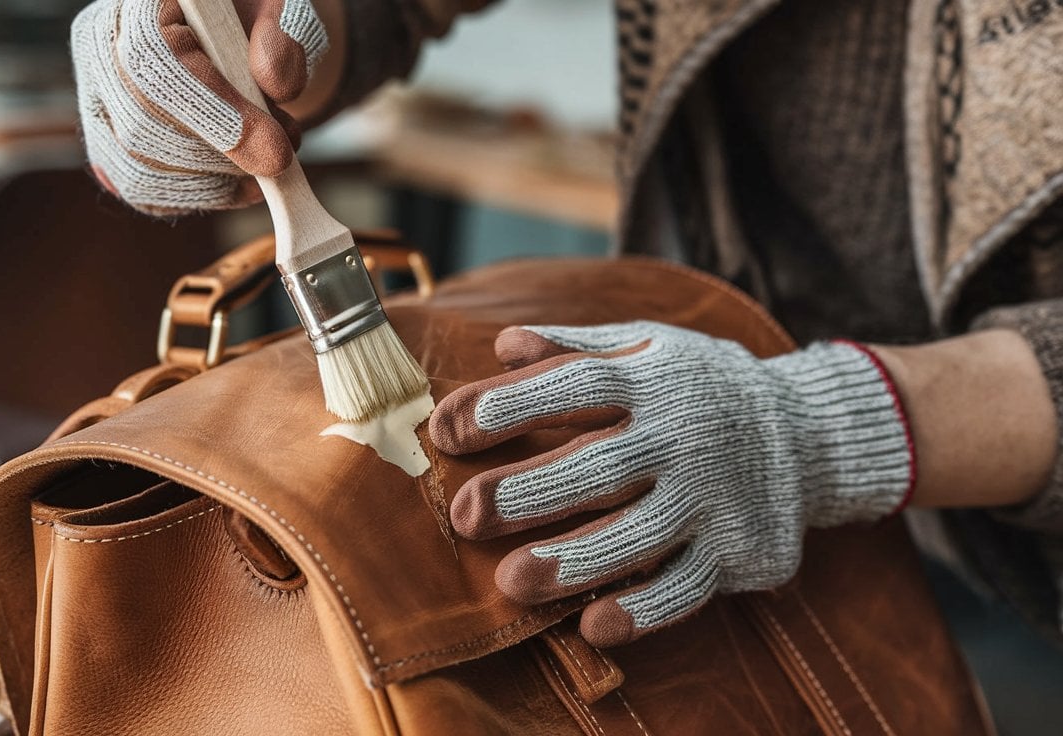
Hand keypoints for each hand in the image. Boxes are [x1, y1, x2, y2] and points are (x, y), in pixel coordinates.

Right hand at [71, 0, 328, 213]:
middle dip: (221, 158)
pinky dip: (199, 198)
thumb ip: (287, 35)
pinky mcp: (109, 148)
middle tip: (282, 160)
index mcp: (138, 5)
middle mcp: (102, 50)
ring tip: (269, 164)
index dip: (214, 115)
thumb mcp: (283, 10)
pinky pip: (144, 193)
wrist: (237, 40)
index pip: (152, 61)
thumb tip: (275, 81)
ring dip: (215, 184)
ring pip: (139, 171)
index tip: (276, 151)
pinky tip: (240, 183)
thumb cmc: (256, 20)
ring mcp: (99, 104)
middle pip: (139, 127)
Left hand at [429, 321, 913, 646]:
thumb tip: (503, 346)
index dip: (508, 405)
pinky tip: (593, 625)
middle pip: (603, 465)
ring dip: (575, 560)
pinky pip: (688, 586)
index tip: (444, 429)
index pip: (577, 384)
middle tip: (466, 515)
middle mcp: (686, 436)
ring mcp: (715, 496)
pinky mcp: (740, 550)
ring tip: (512, 582)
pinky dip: (643, 609)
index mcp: (655, 378)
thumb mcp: (648, 347)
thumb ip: (575, 347)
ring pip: (641, 534)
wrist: (811, 432)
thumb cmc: (700, 387)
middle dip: (530, 492)